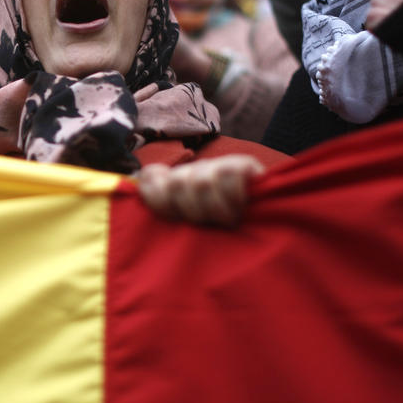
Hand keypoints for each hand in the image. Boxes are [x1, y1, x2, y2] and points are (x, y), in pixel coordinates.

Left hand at [138, 154, 264, 227]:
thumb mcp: (189, 233)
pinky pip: (229, 175)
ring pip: (201, 181)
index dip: (158, 199)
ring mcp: (217, 166)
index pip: (150, 178)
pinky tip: (241, 207)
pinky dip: (233, 196)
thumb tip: (131, 192)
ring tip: (227, 221)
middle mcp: (193, 172)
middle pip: (177, 183)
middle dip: (192, 211)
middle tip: (209, 225)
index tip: (175, 218)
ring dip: (215, 209)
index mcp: (175, 186)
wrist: (271, 228)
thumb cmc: (221, 238)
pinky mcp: (243, 164)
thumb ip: (165, 216)